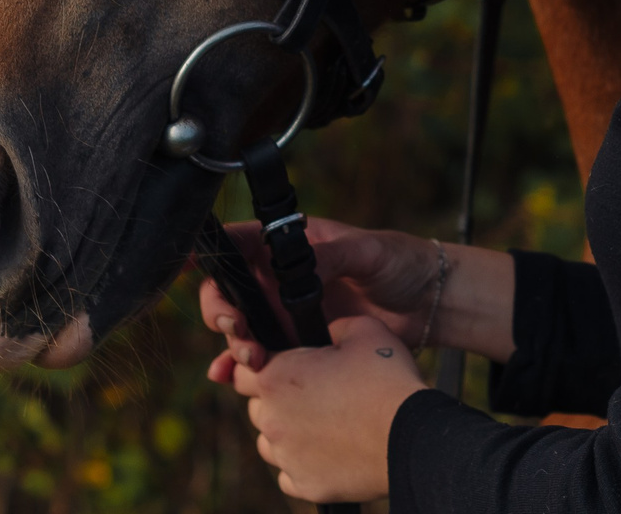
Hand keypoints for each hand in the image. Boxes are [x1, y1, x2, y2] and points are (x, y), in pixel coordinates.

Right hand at [197, 217, 446, 351]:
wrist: (428, 305)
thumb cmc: (400, 262)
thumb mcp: (369, 251)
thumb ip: (334, 255)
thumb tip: (299, 264)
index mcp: (290, 246)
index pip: (240, 243)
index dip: (213, 253)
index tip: (193, 266)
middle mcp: (280, 280)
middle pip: (229, 292)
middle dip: (222, 310)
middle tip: (238, 328)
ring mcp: (286, 314)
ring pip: (240, 329)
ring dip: (234, 345)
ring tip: (251, 360)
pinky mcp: (298, 346)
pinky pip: (261, 357)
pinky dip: (240, 367)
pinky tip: (230, 377)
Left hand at [216, 315, 420, 503]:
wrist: (411, 436)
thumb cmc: (387, 380)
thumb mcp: (364, 330)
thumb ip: (333, 326)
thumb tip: (327, 333)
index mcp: (277, 378)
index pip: (242, 370)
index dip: (262, 365)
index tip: (288, 368)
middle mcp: (272, 420)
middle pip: (258, 407)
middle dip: (279, 400)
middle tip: (316, 394)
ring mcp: (286, 457)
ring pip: (271, 443)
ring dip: (288, 433)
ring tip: (324, 424)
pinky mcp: (304, 485)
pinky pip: (290, 474)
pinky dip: (304, 464)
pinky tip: (330, 451)